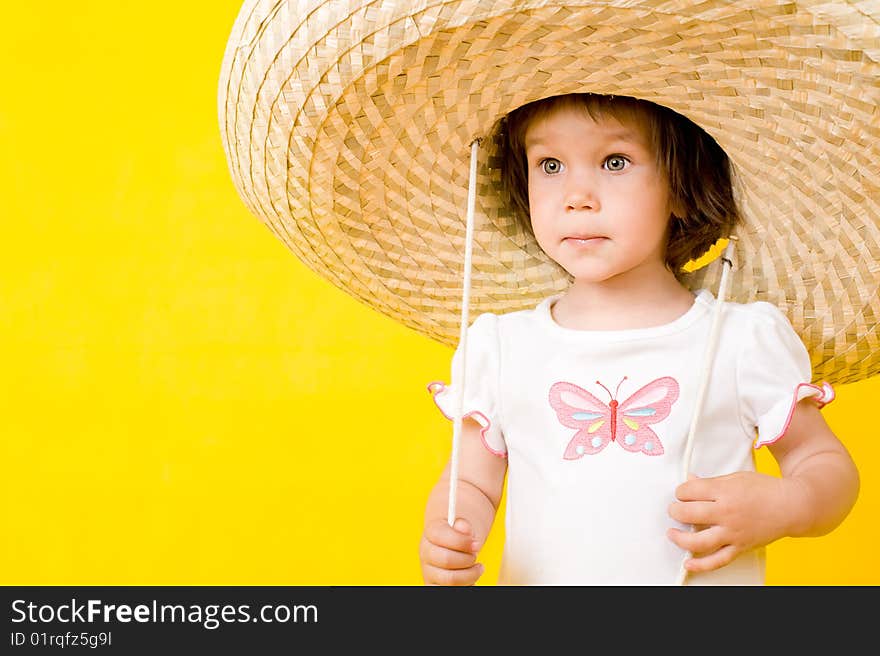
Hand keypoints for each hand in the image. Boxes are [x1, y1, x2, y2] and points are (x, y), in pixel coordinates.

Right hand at [419, 517, 483, 585]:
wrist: (453, 548)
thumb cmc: (459, 538)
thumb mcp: (462, 528)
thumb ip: (464, 526)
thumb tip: (464, 528)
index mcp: (431, 533)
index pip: (439, 535)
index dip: (461, 541)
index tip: (477, 544)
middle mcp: (426, 553)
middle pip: (446, 559)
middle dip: (467, 559)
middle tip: (475, 556)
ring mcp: (428, 571)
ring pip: (451, 579)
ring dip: (470, 574)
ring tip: (476, 568)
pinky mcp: (434, 586)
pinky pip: (451, 589)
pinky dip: (466, 585)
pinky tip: (469, 577)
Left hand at [667, 471, 802, 572]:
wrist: (792, 506)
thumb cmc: (765, 489)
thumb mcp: (735, 477)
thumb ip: (710, 482)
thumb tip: (689, 480)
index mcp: (724, 491)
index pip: (688, 491)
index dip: (681, 491)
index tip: (682, 493)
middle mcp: (726, 513)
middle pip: (688, 514)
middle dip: (675, 511)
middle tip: (675, 510)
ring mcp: (733, 532)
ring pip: (698, 540)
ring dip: (680, 538)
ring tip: (672, 533)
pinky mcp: (740, 547)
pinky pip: (718, 560)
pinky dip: (701, 565)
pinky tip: (688, 562)